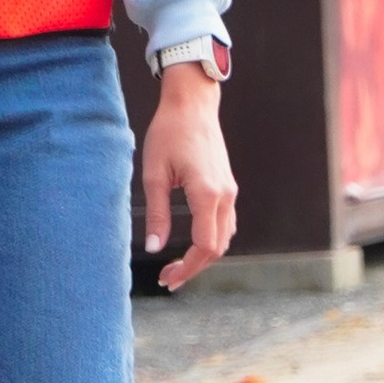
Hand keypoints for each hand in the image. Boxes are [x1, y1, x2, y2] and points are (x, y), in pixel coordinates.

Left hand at [142, 63, 236, 289]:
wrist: (192, 104)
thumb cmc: (168, 133)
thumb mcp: (154, 174)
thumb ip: (156, 214)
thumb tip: (154, 247)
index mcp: (207, 194)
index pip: (205, 246)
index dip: (187, 268)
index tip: (167, 277)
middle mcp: (225, 196)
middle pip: (217, 248)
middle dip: (194, 268)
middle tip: (168, 278)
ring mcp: (230, 191)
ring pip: (224, 237)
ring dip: (203, 256)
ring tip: (177, 265)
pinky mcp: (228, 186)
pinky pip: (225, 223)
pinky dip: (211, 240)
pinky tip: (192, 244)